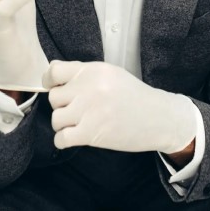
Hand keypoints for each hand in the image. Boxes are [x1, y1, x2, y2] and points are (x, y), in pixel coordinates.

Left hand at [43, 60, 196, 153]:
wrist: (159, 118)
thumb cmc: (135, 96)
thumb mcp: (111, 75)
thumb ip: (84, 74)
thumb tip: (53, 72)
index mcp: (93, 70)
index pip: (55, 71)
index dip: (50, 81)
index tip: (55, 88)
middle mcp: (88, 87)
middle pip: (54, 98)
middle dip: (62, 106)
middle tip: (76, 110)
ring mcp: (88, 110)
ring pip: (55, 119)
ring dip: (64, 124)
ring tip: (78, 124)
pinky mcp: (91, 133)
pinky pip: (61, 138)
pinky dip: (64, 140)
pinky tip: (75, 137)